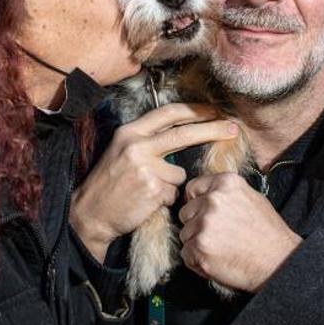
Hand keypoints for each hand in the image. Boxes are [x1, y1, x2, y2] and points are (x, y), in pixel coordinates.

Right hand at [70, 103, 237, 261]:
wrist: (90, 214)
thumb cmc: (110, 184)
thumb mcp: (122, 151)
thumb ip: (148, 140)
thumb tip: (183, 131)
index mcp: (130, 132)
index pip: (168, 113)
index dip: (194, 111)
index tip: (214, 111)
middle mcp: (137, 145)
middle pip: (184, 133)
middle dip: (213, 129)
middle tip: (233, 128)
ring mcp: (146, 168)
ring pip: (179, 173)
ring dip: (171, 185)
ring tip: (147, 192)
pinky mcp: (153, 190)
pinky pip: (174, 194)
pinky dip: (165, 200)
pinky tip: (146, 202)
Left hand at [178, 172, 301, 291]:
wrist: (278, 262)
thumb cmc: (268, 234)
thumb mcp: (252, 198)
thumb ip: (226, 193)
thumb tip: (205, 194)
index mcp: (226, 183)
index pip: (192, 188)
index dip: (196, 202)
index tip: (203, 213)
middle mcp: (213, 200)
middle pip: (186, 212)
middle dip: (196, 224)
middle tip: (217, 236)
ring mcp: (204, 224)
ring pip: (185, 233)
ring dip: (196, 243)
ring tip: (220, 249)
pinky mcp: (199, 247)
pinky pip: (186, 253)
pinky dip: (197, 260)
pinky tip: (216, 260)